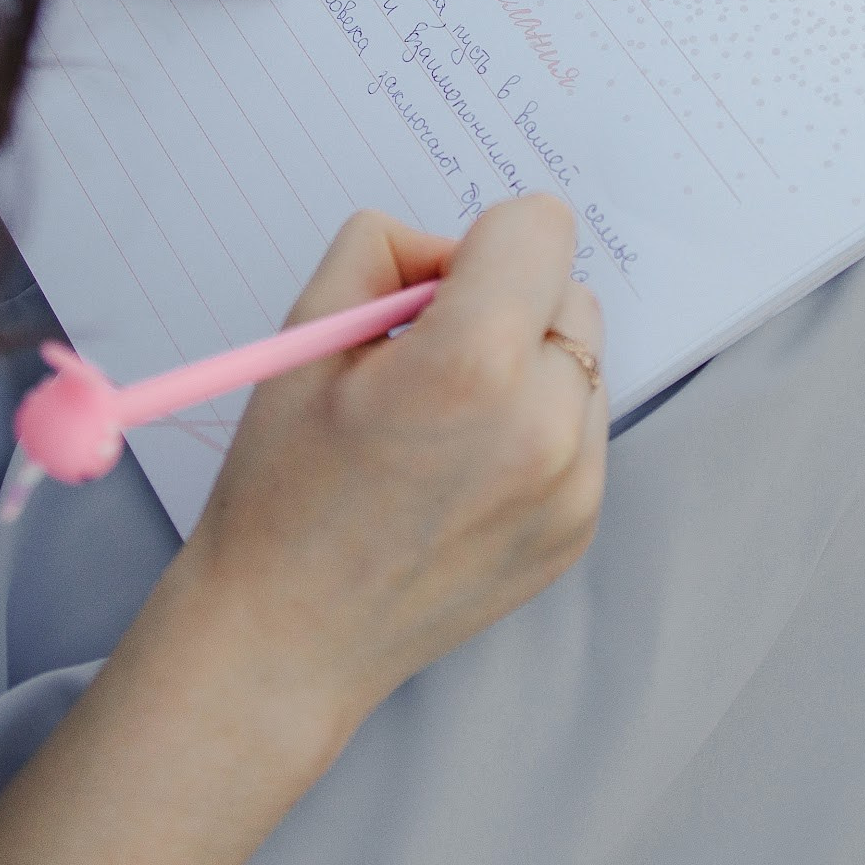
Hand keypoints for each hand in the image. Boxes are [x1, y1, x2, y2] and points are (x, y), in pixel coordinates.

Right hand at [185, 195, 608, 723]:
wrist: (287, 638)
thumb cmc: (282, 490)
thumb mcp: (307, 334)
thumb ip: (387, 251)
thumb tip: (453, 249)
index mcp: (473, 364)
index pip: (541, 226)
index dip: (477, 245)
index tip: (432, 292)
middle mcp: (544, 425)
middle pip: (568, 292)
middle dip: (505, 305)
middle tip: (424, 364)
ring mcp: (574, 485)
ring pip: (581, 362)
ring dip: (526, 367)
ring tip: (441, 427)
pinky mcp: (580, 526)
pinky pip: (580, 430)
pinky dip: (534, 429)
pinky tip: (460, 473)